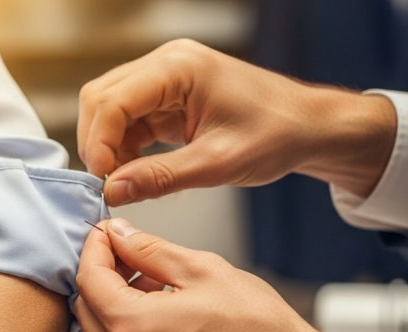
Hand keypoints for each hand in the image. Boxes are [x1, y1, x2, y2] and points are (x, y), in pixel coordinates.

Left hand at [74, 218, 365, 331]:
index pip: (88, 279)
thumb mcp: (201, 270)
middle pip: (87, 309)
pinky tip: (165, 313)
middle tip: (130, 251)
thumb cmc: (259, 331)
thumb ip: (148, 250)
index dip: (95, 248)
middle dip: (101, 275)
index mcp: (132, 328)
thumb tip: (119, 234)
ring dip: (116, 303)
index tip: (108, 231)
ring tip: (155, 281)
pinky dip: (131, 331)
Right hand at [77, 39, 396, 205]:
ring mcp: (166, 77)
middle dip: (98, 143)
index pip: (111, 100)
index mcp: (178, 67)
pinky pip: (130, 119)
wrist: (309, 127)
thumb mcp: (217, 164)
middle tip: (108, 184)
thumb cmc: (277, 135)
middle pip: (101, 98)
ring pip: (110, 109)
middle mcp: (167, 63)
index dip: (99, 143)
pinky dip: (125, 147)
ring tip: (122, 182)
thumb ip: (160, 178)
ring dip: (109, 147)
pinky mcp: (169, 96)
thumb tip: (113, 191)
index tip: (104, 181)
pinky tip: (135, 172)